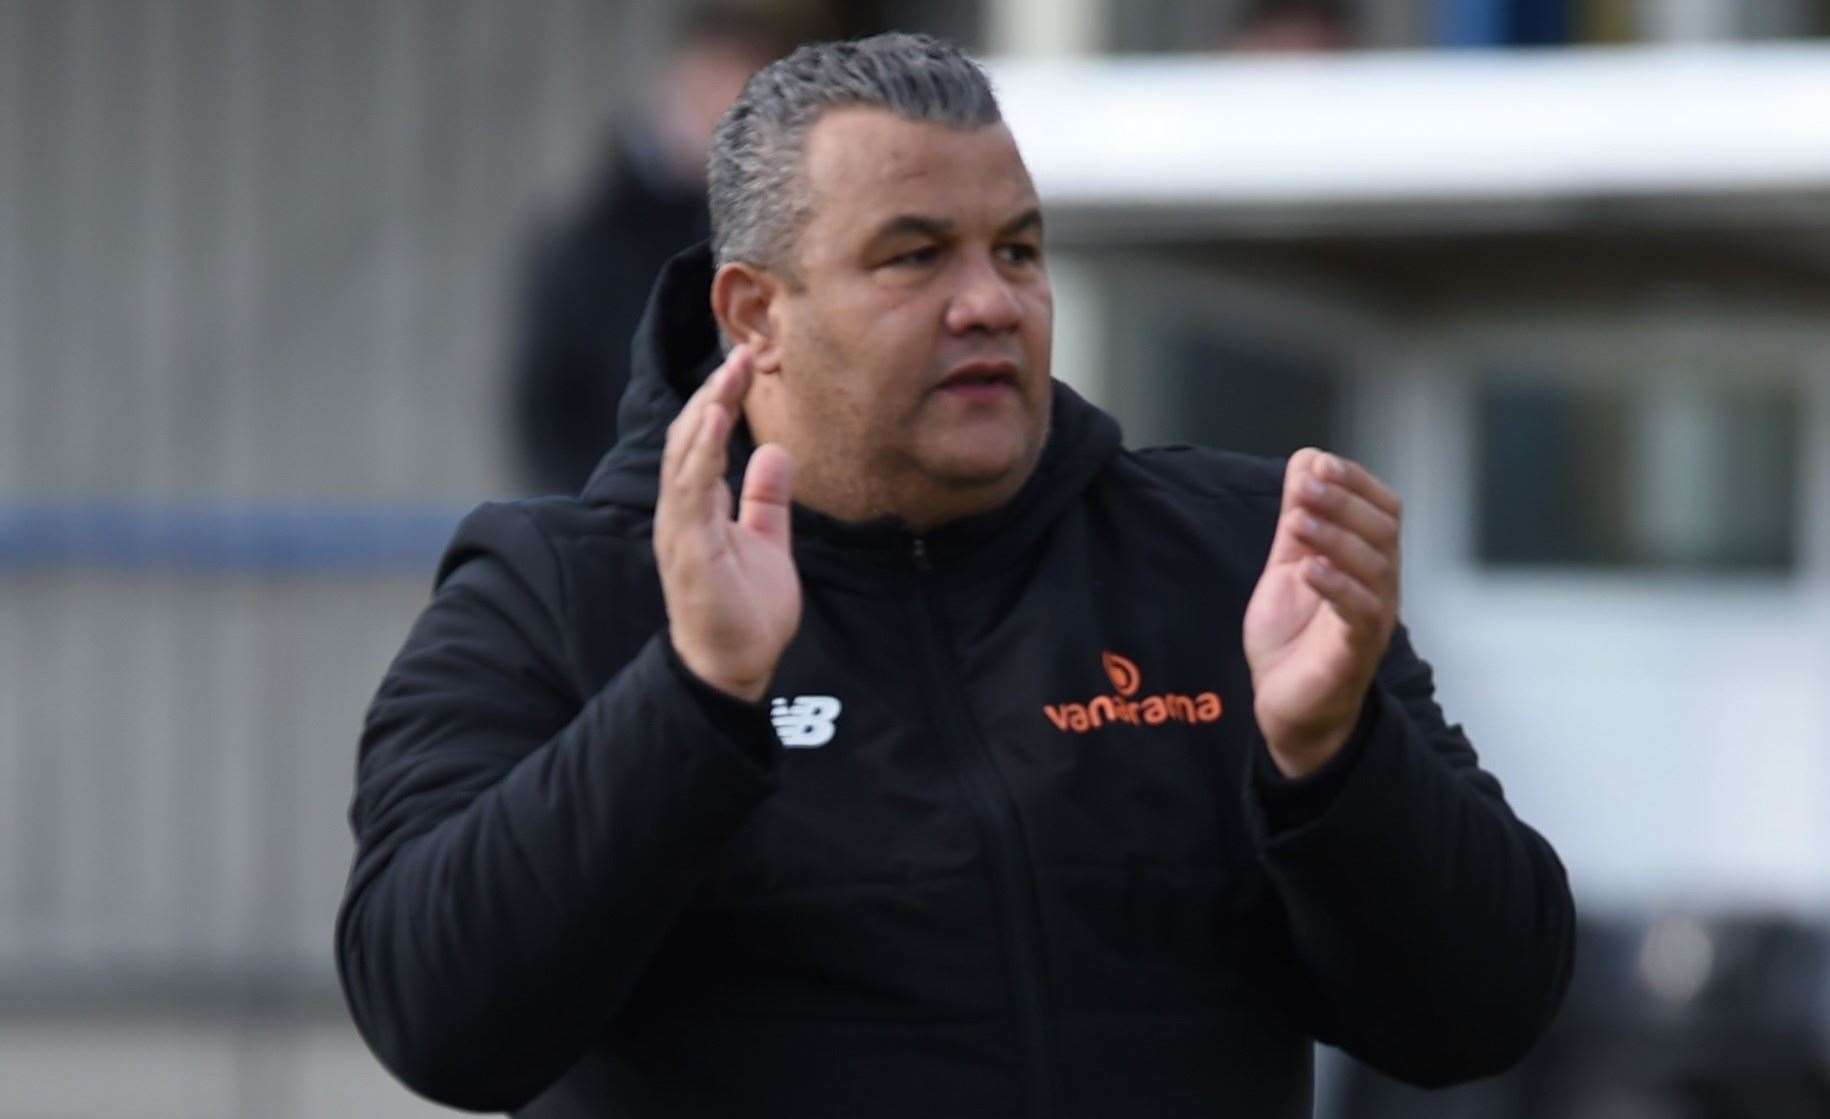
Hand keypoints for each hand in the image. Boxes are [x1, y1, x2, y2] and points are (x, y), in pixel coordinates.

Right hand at [654, 344, 800, 702]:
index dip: (721, 401)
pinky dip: (701, 452)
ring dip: (705, 412)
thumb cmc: (745, 612)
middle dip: (713, 394)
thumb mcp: (768, 542)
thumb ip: (766, 498)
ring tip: (726, 375)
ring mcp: (681, 528)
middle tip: (739, 353)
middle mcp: (683, 511)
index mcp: (699, 507)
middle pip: (691, 439)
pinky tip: (713, 422)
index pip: (704, 442)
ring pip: (686, 456)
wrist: (733, 666)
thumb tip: (776, 452)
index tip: (745, 364)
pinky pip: (691, 490)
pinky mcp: (687, 548)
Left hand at [1243, 449, 1401, 777]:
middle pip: (1383, 531)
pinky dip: (1335, 586)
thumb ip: (1298, 520)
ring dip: (1335, 537)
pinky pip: (1359, 613)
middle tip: (1307, 485)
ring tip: (1298, 521)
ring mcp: (1373, 619)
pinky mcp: (1355, 652)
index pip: (1383, 508)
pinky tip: (1307, 568)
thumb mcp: (1289, 567)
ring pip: (1374, 567)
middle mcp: (1381, 586)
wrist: (1288, 706)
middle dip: (1344, 501)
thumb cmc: (1295, 637)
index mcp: (1368, 561)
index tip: (1319, 462)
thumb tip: (1306, 460)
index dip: (1356, 482)